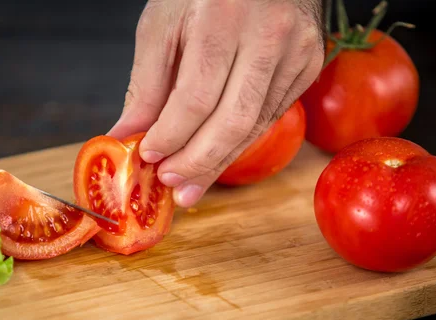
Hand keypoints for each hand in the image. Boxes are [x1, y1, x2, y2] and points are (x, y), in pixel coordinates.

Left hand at [107, 0, 324, 207]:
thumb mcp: (164, 25)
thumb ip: (146, 84)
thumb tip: (126, 134)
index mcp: (223, 18)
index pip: (196, 98)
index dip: (171, 135)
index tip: (149, 156)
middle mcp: (268, 36)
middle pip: (232, 122)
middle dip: (197, 162)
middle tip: (172, 184)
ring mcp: (296, 52)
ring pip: (255, 127)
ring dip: (219, 162)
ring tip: (191, 185)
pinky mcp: (309, 65)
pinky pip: (271, 117)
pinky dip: (240, 142)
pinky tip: (217, 157)